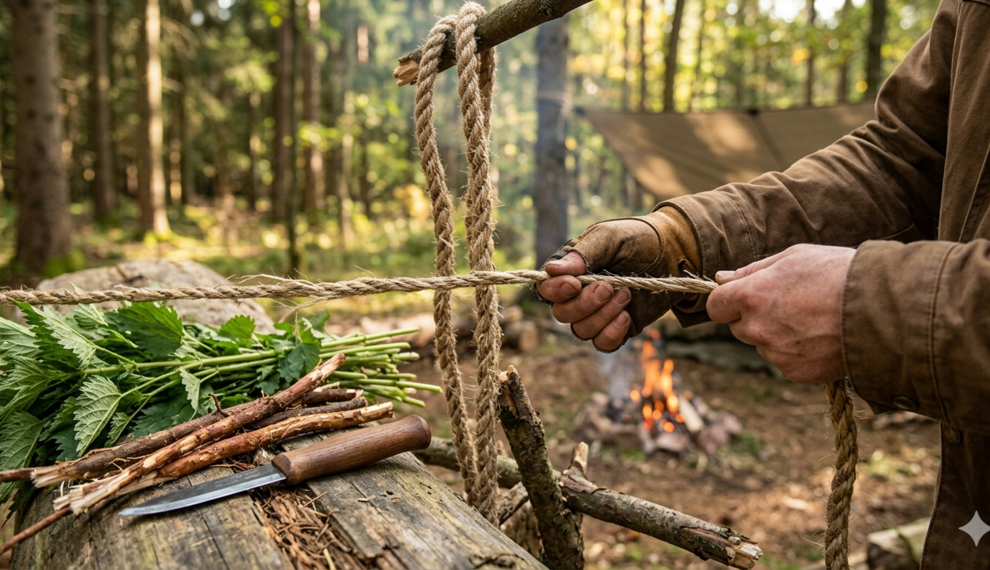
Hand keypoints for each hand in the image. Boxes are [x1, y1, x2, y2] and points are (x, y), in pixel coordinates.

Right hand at [536, 209, 700, 351]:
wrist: (673, 253)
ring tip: (626, 293)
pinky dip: (612, 333)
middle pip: (562, 314)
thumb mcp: (609, 238)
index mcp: (570, 270)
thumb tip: (551, 270)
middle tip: (610, 286)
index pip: (546, 289)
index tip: (576, 283)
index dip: (556, 291)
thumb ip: (582, 254)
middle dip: (585, 304)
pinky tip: (627, 316)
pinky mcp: (616, 328)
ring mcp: (596, 314)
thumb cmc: (638, 239)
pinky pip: (602, 344)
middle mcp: (577, 295)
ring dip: (603, 315)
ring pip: (581, 331)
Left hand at [706, 244, 854, 383]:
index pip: (715, 306)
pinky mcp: (795, 372)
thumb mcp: (794, 257)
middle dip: (754, 318)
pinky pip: (785, 362)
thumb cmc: (839, 273)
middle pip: (738, 327)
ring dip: (776, 335)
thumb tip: (720, 278)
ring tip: (813, 319)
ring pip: (763, 345)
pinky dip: (797, 353)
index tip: (743, 297)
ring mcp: (776, 353)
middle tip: (790, 304)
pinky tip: (821, 337)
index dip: (727, 301)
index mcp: (751, 295)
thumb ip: (752, 270)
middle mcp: (758, 328)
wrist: (884, 309)